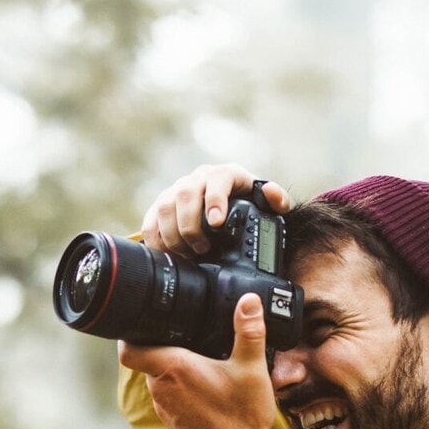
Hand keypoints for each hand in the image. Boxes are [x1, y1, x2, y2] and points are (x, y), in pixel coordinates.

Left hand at [119, 294, 276, 428]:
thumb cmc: (241, 418)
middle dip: (162, 347)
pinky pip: (169, 397)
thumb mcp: (251, 369)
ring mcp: (165, 408)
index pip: (129, 350)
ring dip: (172, 369)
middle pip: (147, 360)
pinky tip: (203, 386)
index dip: (128, 334)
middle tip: (183, 336)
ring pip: (158, 379)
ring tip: (198, 360)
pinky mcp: (173, 422)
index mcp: (173, 369)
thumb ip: (249, 331)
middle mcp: (161, 388)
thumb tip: (248, 301)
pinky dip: (180, 388)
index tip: (140, 323)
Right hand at [140, 163, 293, 255]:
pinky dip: (156, 239)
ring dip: (173, 234)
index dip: (214, 200)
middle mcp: (198, 178)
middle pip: (185, 194)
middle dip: (190, 225)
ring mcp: (176, 191)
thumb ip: (277, 201)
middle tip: (202, 248)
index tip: (216, 223)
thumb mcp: (267, 206)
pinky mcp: (160, 206)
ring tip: (188, 254)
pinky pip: (151, 220)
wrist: (225, 209)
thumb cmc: (247, 208)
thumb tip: (271, 194)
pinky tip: (168, 253)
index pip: (217, 179)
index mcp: (225, 175)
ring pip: (165, 207)